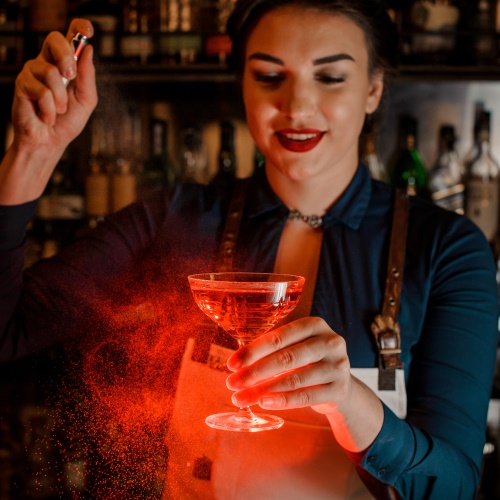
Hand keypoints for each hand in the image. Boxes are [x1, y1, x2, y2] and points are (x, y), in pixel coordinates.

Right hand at [0, 19, 96, 203]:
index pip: (69, 38)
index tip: (87, 29)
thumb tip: (88, 51)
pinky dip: (50, 109)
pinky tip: (46, 116)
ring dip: (60, 99)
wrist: (50, 142)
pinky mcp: (21, 85)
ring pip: (50, 72)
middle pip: (54, 39)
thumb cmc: (67, 123)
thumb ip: (88, 77)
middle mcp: (47, 63)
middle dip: (66, 57)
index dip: (78, 28)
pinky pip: (41, 91)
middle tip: (71, 77)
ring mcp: (32, 72)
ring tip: (59, 111)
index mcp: (64, 65)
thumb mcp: (86, 101)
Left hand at [226, 317, 351, 414]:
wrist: (340, 385)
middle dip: (255, 372)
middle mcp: (329, 342)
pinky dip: (282, 401)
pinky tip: (264, 403)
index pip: (279, 337)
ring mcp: (338, 366)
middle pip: (286, 357)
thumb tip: (236, 364)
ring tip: (242, 397)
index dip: (253, 351)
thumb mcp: (294, 347)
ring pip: (294, 379)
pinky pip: (306, 397)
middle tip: (232, 383)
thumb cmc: (308, 361)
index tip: (232, 364)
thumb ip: (270, 350)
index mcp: (314, 325)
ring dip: (264, 390)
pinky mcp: (340, 389)